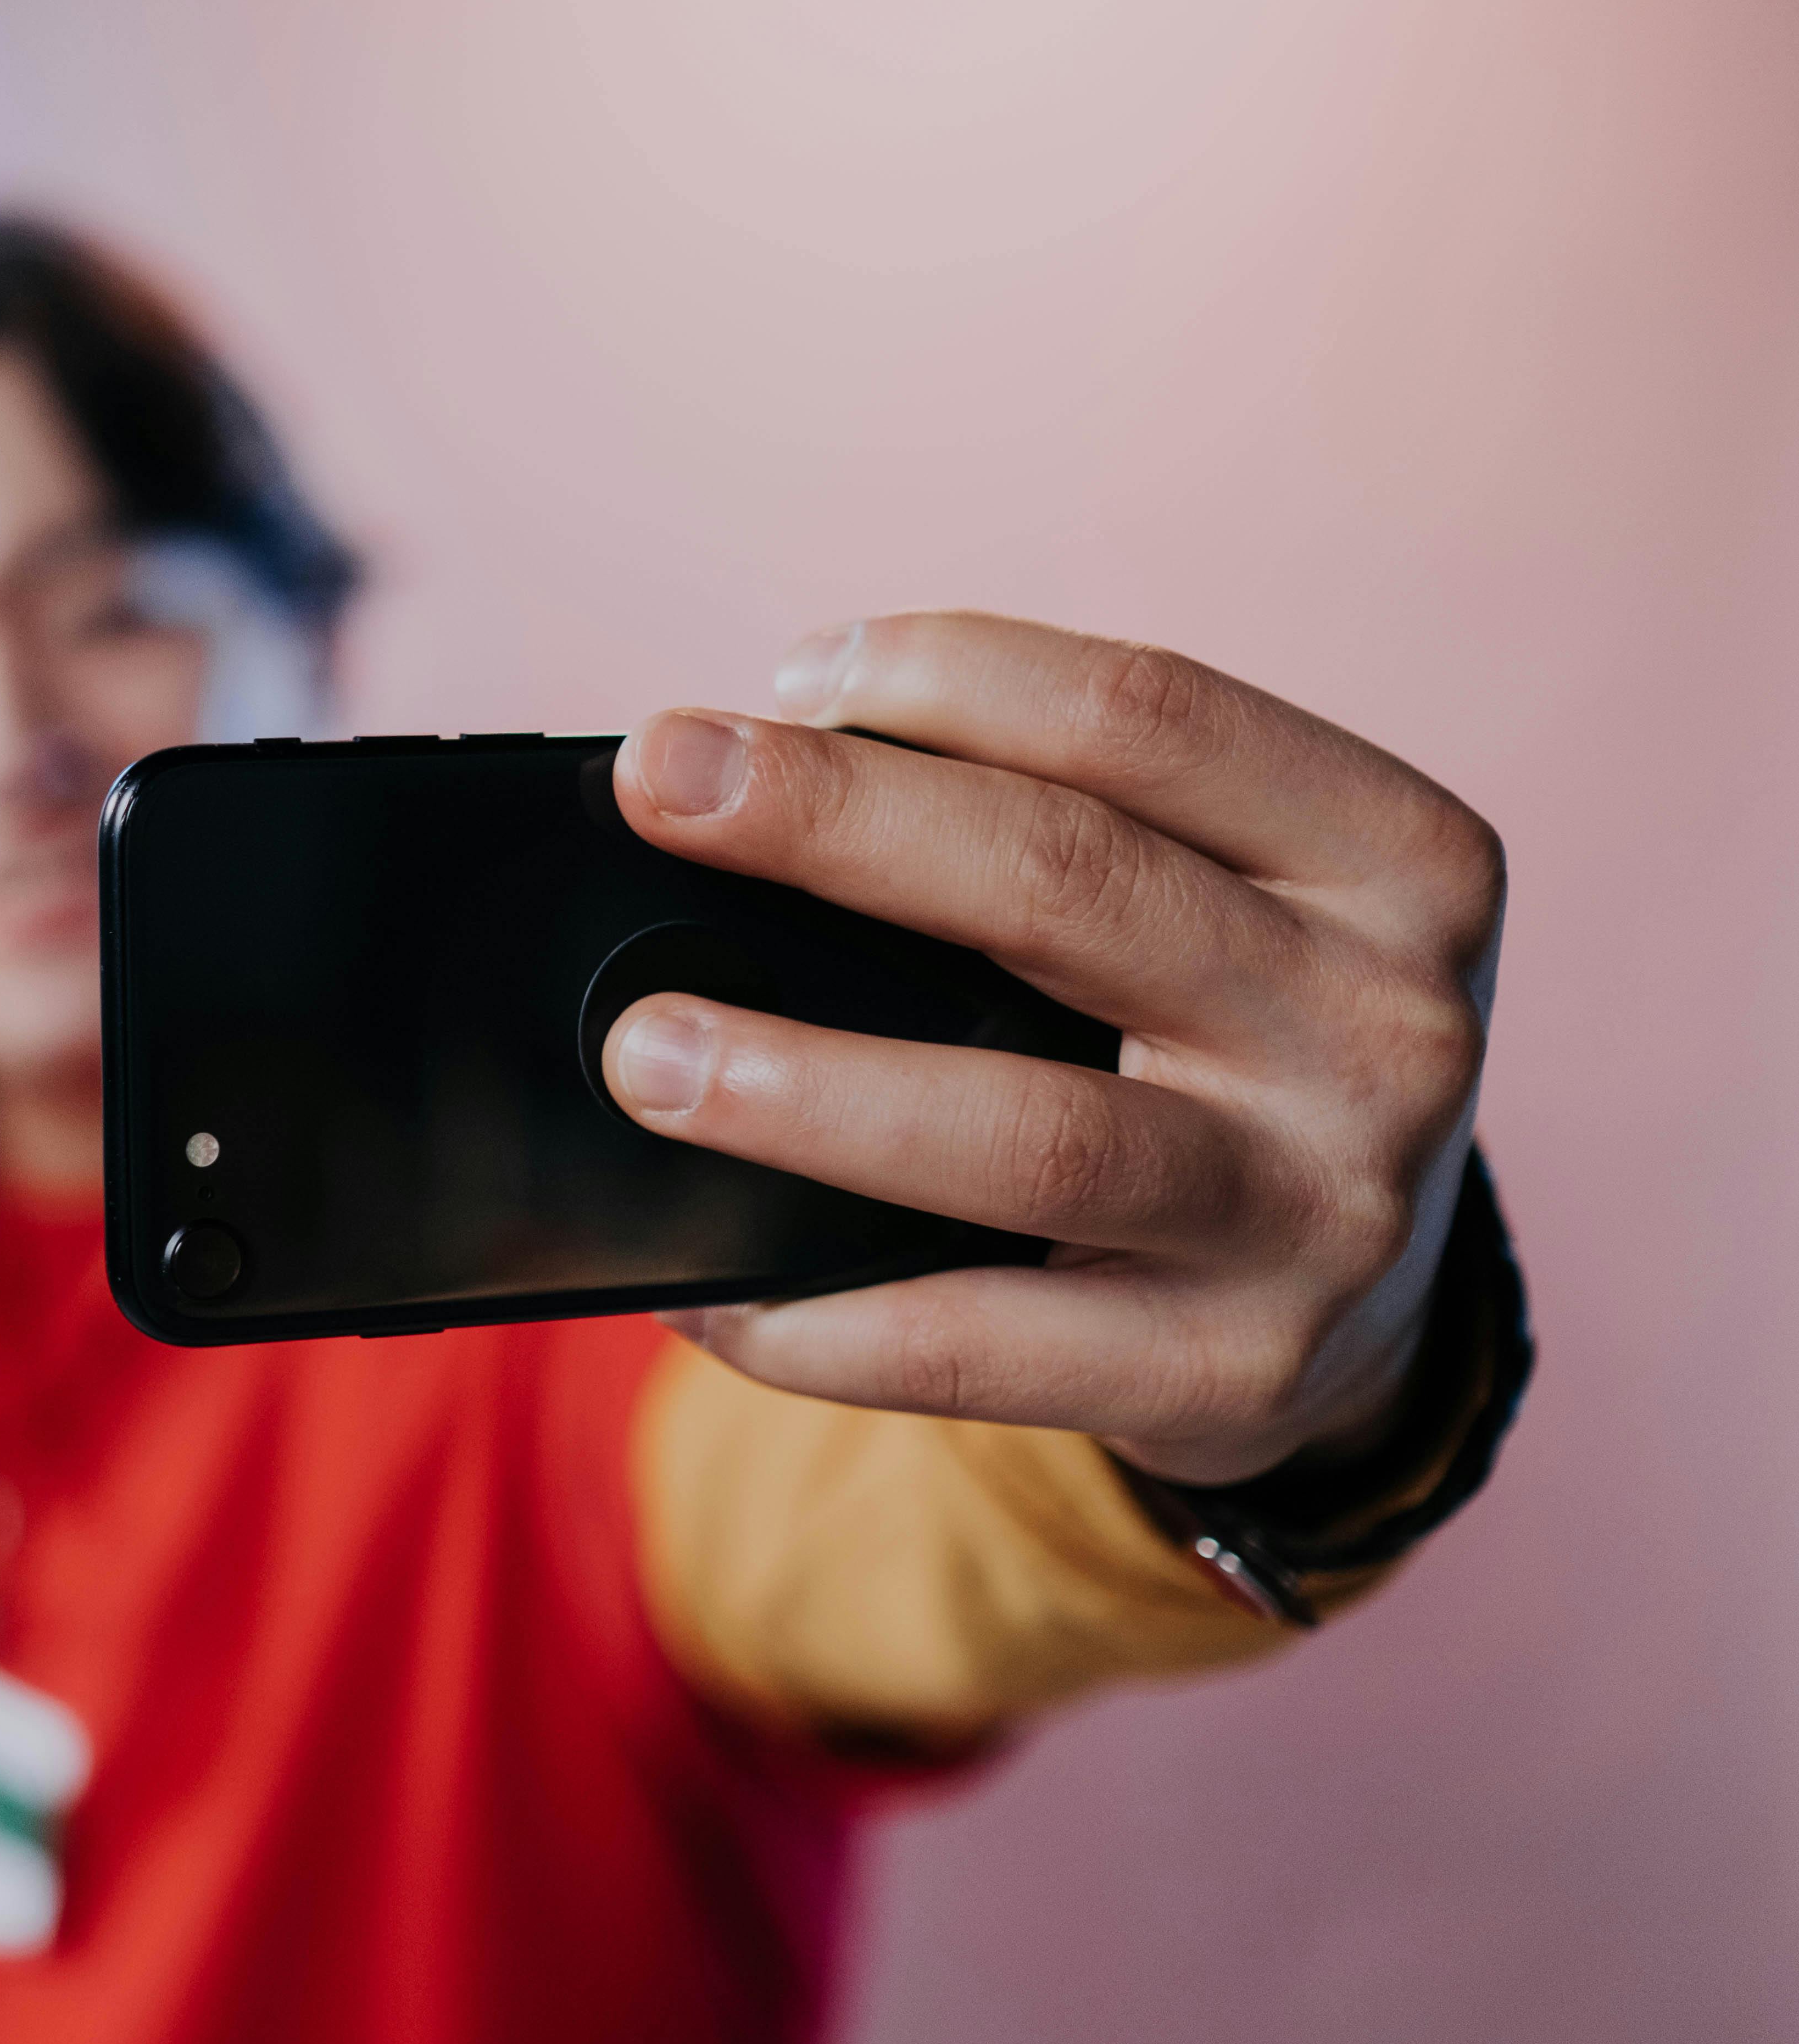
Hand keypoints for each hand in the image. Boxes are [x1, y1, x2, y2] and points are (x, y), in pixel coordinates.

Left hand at [603, 613, 1502, 1485]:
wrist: (1370, 1309)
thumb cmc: (1241, 1052)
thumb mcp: (1234, 908)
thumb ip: (1063, 836)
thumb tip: (758, 785)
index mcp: (1396, 861)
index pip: (1147, 720)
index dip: (949, 673)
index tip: (787, 671)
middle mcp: (1384, 1028)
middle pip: (1068, 886)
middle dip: (833, 821)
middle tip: (660, 783)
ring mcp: (1318, 1213)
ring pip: (1029, 1133)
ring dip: (807, 1087)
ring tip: (647, 1051)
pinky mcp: (1232, 1372)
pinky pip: (975, 1344)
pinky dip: (811, 1315)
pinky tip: (703, 1280)